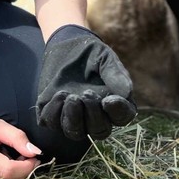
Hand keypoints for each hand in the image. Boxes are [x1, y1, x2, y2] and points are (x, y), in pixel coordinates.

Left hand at [36, 25, 136, 140]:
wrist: (67, 46)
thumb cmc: (92, 54)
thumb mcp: (105, 58)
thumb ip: (115, 73)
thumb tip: (127, 93)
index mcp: (115, 104)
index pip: (122, 117)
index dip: (117, 112)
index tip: (108, 100)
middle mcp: (96, 117)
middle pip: (99, 130)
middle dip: (93, 115)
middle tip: (87, 93)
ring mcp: (74, 118)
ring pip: (76, 132)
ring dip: (73, 118)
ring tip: (72, 96)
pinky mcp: (54, 114)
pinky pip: (52, 122)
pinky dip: (55, 112)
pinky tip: (60, 94)